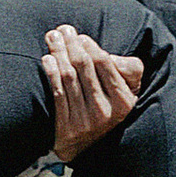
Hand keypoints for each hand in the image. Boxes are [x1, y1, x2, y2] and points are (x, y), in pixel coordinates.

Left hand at [43, 25, 143, 161]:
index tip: (79, 36)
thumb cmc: (106, 107)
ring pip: (68, 76)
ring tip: (52, 38)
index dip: (90, 46)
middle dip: (71, 44)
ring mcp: (85, 121)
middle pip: (84, 66)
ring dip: (58, 52)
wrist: (86, 145)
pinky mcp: (66, 127)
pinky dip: (50, 72)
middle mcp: (106, 112)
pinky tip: (47, 59)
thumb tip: (110, 54)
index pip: (104, 64)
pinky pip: (57, 92)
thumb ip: (129, 70)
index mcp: (123, 101)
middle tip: (62, 31)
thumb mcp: (126, 92)